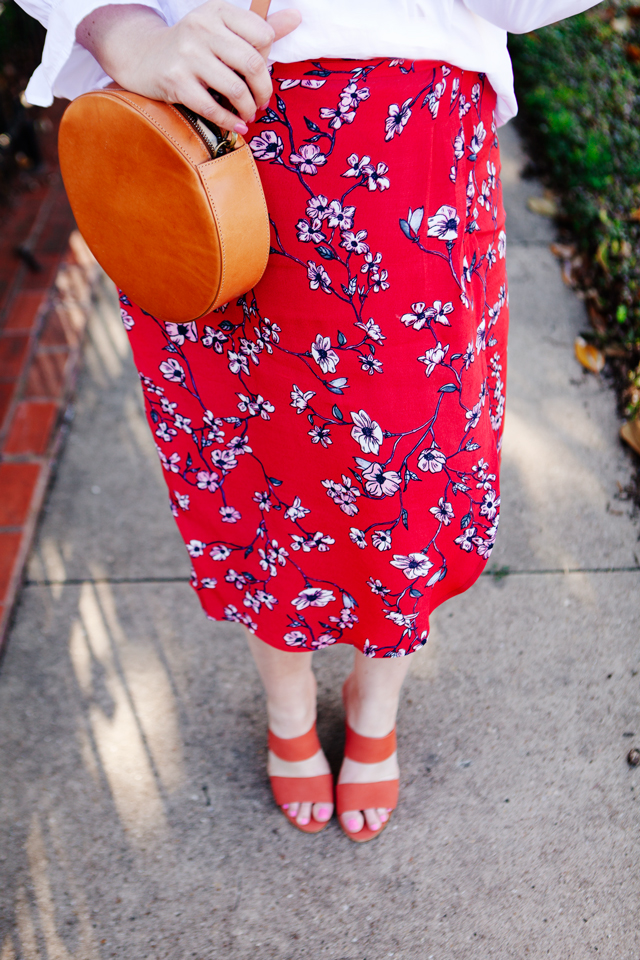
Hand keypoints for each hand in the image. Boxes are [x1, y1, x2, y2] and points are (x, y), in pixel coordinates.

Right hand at [76, 0, 300, 133]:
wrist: (144, 56)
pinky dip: (230, 121)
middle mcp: (202, 28)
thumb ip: (261, 27)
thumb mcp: (223, 29)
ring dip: (248, 110)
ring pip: (236, 89)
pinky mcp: (176, 81)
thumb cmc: (193, 46)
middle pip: (253, 64)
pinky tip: (236, 126)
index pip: (262, 36)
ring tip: (248, 115)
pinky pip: (213, 108)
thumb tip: (296, 18)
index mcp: (218, 12)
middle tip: (262, 103)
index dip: (268, 60)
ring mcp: (187, 55)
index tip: (260, 74)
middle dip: (264, 92)